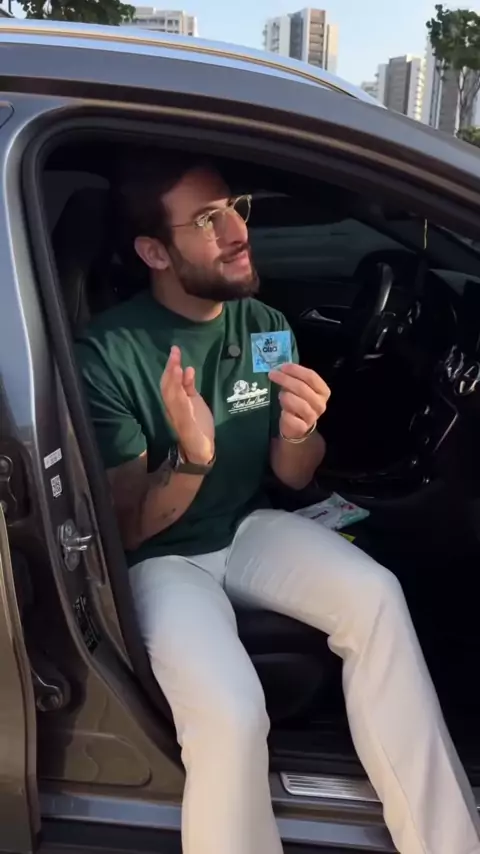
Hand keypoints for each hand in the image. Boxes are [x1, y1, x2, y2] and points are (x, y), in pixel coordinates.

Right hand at [160, 346, 214, 464]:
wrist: (201, 449)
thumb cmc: (198, 424)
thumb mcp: (194, 401)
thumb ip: (189, 386)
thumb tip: (188, 368)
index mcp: (175, 402)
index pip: (169, 381)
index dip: (171, 366)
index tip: (175, 351)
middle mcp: (173, 408)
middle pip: (168, 386)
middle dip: (171, 369)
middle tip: (175, 353)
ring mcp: (179, 416)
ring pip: (172, 396)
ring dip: (174, 381)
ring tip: (177, 366)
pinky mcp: (186, 425)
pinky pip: (181, 410)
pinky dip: (181, 398)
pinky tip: (184, 388)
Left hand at [269, 363, 330, 440]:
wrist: (298, 426)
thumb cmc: (299, 401)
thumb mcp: (300, 388)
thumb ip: (295, 378)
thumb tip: (280, 368)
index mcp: (323, 391)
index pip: (311, 377)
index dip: (296, 370)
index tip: (282, 367)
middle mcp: (320, 404)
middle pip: (303, 388)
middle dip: (285, 380)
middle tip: (273, 375)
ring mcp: (312, 417)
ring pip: (298, 403)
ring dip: (286, 396)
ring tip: (279, 394)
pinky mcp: (302, 428)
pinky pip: (291, 418)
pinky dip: (284, 413)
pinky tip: (282, 411)